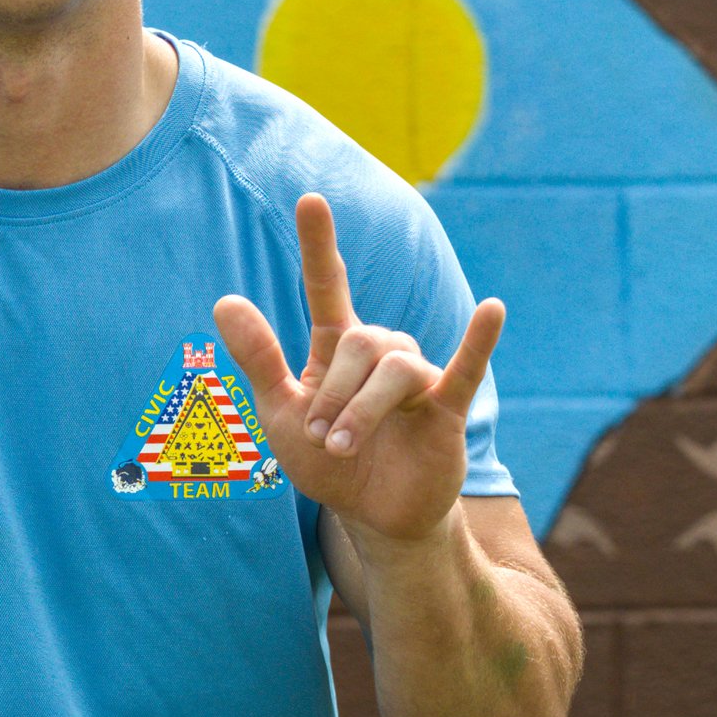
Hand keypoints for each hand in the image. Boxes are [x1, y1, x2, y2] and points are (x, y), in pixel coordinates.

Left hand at [214, 191, 502, 546]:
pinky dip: (478, 340)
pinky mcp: (447, 408)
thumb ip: (259, 359)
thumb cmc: (327, 462)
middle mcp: (381, 353)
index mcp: (338, 349)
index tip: (310, 199)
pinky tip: (493, 310)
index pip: (328, 286)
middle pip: (360, 342)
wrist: (374, 516)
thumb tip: (224, 300)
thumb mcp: (281, 414)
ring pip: (394, 367)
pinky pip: (465, 368)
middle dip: (333, 392)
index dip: (320, 245)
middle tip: (317, 436)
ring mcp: (417, 378)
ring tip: (340, 446)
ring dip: (361, 410)